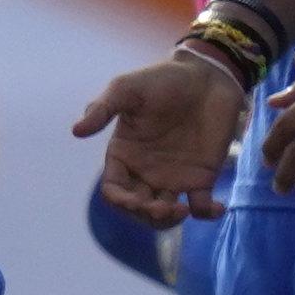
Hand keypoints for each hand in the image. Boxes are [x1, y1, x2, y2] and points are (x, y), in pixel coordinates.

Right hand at [71, 54, 244, 224]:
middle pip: (137, 209)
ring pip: (165, 215)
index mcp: (124, 154)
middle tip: (163, 207)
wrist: (206, 74)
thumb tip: (76, 131)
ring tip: (182, 209)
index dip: (119, 201)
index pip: (113, 190)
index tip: (133, 200)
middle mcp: (145, 171)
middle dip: (146, 215)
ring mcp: (173, 176)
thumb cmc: (163, 79)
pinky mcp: (202, 177)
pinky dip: (208, 214)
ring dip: (170, 221)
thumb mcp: (127, 88)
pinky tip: (218, 207)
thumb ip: (103, 108)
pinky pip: (202, 207)